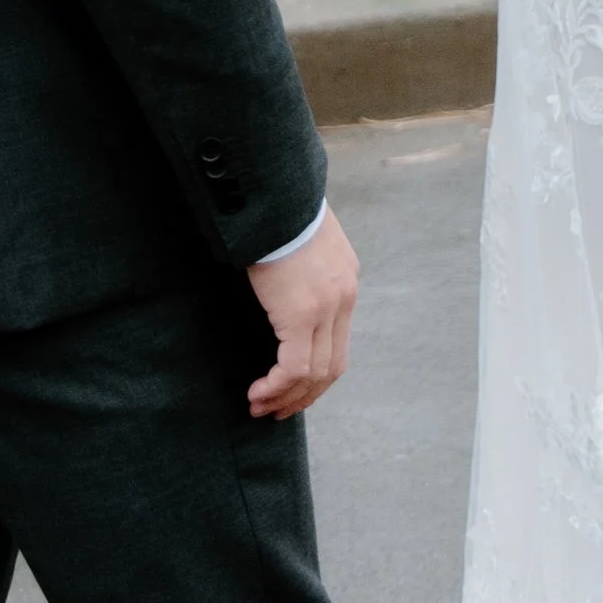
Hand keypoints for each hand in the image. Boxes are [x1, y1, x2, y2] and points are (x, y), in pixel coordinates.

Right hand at [245, 209, 358, 419]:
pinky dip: (277, 386)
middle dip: (304, 394)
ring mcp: (327, 307)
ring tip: (260, 406)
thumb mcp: (299, 240)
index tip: (289, 387)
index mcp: (345, 281)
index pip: (338, 342)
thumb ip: (300, 267)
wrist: (275, 193)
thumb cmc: (277, 212)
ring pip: (315, 373)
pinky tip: (257, 392)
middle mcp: (344, 298)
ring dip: (286, 397)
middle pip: (333, 366)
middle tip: (276, 409)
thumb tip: (280, 281)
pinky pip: (294, 367)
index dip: (315, 373)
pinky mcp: (302, 313)